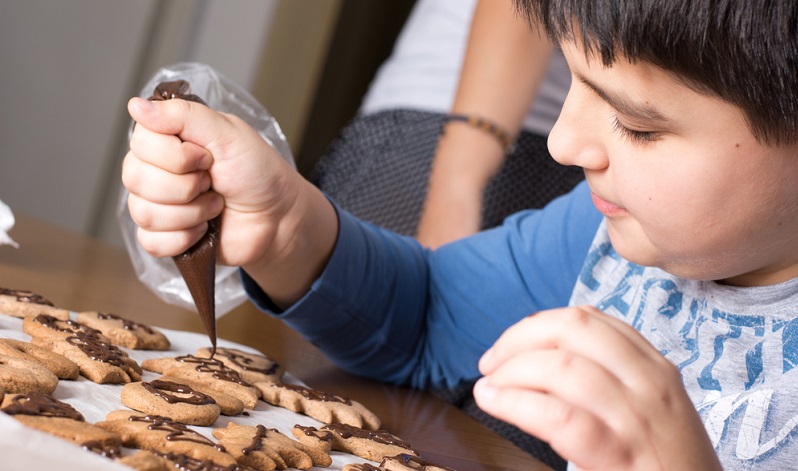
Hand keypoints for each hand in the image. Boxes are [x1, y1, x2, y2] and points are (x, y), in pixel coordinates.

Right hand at [123, 97, 337, 305]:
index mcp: (166, 140)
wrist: (278, 217)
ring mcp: (156, 204)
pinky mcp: (164, 237)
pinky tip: (204, 229)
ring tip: (215, 204)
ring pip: (143, 212)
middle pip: (135, 178)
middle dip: (186, 186)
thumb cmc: (257, 172)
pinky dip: (185, 237)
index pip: (139, 142)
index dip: (176, 155)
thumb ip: (184, 116)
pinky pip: (151, 242)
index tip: (208, 157)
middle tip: (212, 182)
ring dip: (191, 212)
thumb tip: (135, 105)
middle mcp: (154, 170)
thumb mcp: (228, 134)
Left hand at [473, 305, 720, 470]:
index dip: (538, 324)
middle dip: (519, 338)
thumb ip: (608, 378)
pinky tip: (495, 403)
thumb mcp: (651, 410)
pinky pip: (559, 418)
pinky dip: (515, 404)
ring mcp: (638, 418)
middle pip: (573, 328)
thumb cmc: (666, 465)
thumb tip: (537, 358)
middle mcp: (650, 382)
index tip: (509, 344)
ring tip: (488, 387)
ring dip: (512, 371)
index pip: (590, 319)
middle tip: (490, 363)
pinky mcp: (621, 454)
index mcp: (655, 367)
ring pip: (561, 368)